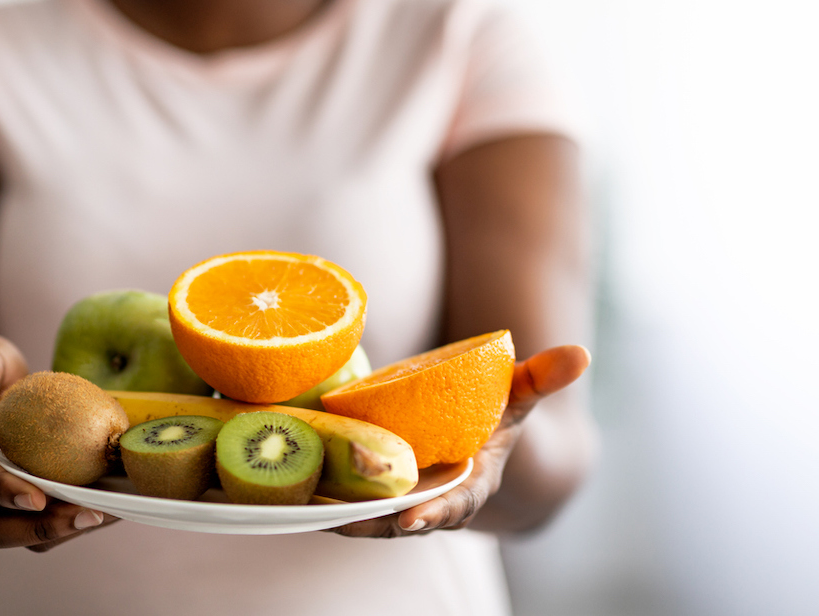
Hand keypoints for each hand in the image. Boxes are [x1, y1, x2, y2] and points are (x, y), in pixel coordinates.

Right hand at [0, 334, 118, 551]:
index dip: (1, 491)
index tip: (37, 498)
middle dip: (37, 528)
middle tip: (86, 515)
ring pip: (15, 533)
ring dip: (58, 531)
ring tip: (102, 515)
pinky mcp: (12, 502)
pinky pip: (37, 522)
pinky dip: (68, 520)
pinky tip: (104, 507)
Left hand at [329, 344, 590, 537]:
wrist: (470, 428)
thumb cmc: (495, 412)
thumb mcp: (516, 395)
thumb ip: (541, 378)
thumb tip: (581, 354)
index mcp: (471, 484)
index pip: (455, 506)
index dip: (434, 514)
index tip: (412, 520)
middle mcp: (434, 499)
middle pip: (403, 520)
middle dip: (377, 524)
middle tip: (348, 522)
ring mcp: (402, 498)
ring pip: (371, 515)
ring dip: (343, 516)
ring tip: (314, 511)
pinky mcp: (376, 489)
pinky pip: (350, 497)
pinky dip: (327, 497)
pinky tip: (297, 489)